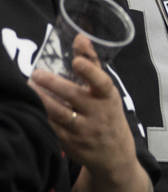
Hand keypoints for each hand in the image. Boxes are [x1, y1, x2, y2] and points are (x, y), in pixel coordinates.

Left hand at [29, 34, 141, 191]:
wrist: (114, 155)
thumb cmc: (108, 114)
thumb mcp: (107, 91)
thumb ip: (92, 64)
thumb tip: (80, 36)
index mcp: (108, 97)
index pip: (102, 83)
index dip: (90, 72)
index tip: (77, 61)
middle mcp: (98, 113)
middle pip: (73, 97)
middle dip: (54, 85)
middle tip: (36, 74)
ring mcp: (83, 130)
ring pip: (59, 113)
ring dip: (42, 100)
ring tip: (29, 88)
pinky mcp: (70, 144)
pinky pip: (52, 128)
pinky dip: (42, 117)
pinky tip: (32, 108)